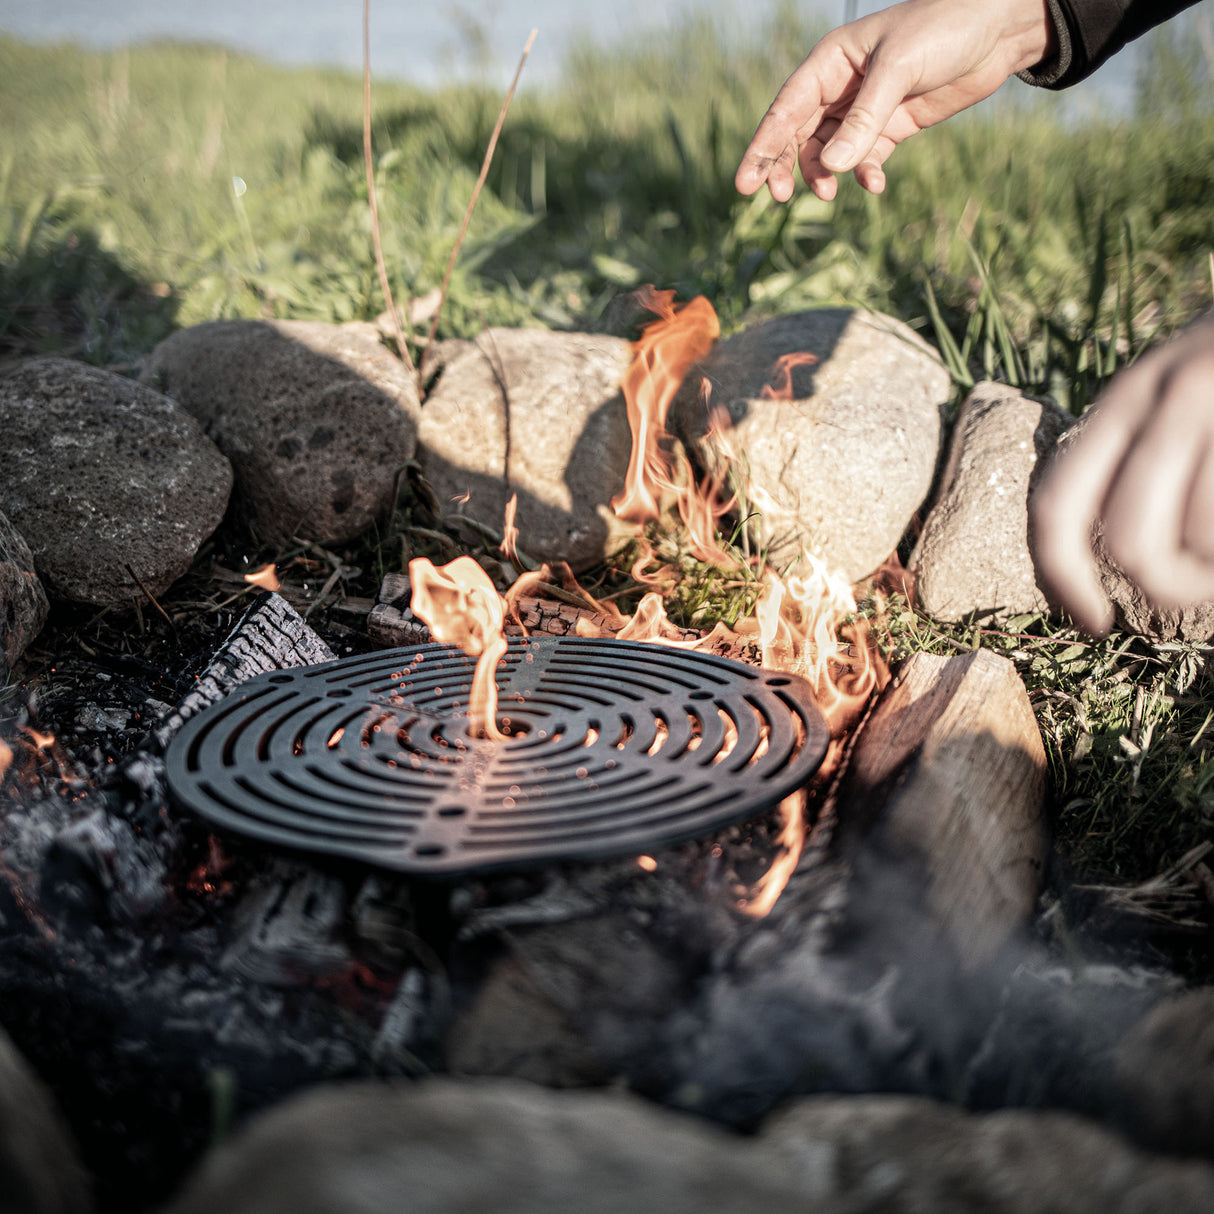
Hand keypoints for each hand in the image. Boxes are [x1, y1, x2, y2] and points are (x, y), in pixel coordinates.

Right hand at [735, 0, 1053, 201]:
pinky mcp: (893, 125)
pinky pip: (865, 158)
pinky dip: (864, 173)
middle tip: (779, 198)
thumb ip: (864, 119)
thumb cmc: (944, 29)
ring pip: (828, 151)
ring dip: (824, 175)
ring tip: (831, 194)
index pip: (786, 110)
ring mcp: (866, 108)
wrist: (998, 26)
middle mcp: (842, 86)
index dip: (763, 147)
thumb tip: (829, 168)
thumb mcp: (898, 69)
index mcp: (831, 62)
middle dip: (786, 167)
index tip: (746, 184)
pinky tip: (874, 184)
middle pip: (799, 135)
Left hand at [1031, 317, 1213, 634]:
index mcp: (1126, 398)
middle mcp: (1172, 396)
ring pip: (1203, 544)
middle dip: (1165, 589)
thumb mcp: (1177, 391)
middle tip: (1199, 589)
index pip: (1059, 505)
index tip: (1092, 622)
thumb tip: (1106, 565)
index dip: (1063, 578)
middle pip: (1131, 544)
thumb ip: (1135, 457)